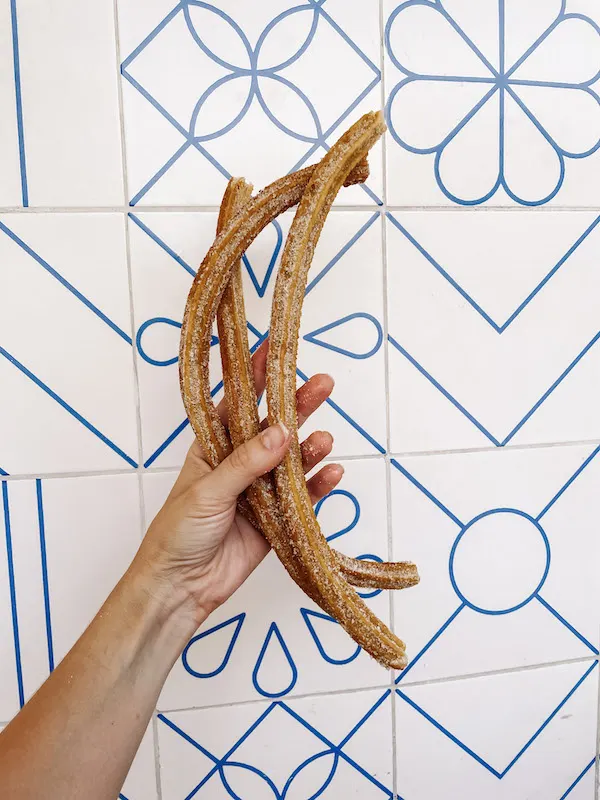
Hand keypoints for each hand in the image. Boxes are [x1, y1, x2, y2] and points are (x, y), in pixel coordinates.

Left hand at [136, 342, 341, 624]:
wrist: (181, 586)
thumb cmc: (178, 533)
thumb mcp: (207, 491)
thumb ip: (246, 463)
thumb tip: (282, 432)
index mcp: (213, 448)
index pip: (238, 404)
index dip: (255, 376)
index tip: (274, 348)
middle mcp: (240, 464)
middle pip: (274, 427)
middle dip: (298, 405)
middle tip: (323, 384)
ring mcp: (261, 490)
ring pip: (292, 460)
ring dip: (311, 448)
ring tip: (325, 440)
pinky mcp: (278, 519)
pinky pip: (303, 497)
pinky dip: (319, 485)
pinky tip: (331, 474)